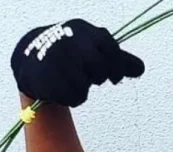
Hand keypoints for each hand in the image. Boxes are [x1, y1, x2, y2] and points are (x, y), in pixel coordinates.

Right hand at [10, 19, 144, 106]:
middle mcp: (69, 42)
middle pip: (97, 65)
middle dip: (99, 76)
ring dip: (82, 89)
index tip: (115, 78)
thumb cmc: (73, 53)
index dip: (117, 65)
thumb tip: (140, 69)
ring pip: (81, 84)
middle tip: (94, 79)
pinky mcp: (43, 77)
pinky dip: (71, 98)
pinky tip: (64, 89)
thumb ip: (119, 60)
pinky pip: (68, 96)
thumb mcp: (96, 50)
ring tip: (76, 83)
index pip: (108, 46)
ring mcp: (54, 59)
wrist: (33, 55)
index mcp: (85, 32)